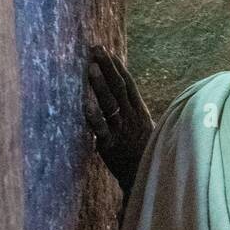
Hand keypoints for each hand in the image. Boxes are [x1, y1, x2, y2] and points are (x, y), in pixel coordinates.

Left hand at [84, 46, 152, 193]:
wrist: (146, 181)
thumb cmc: (144, 156)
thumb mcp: (144, 132)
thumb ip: (132, 116)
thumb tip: (122, 103)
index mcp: (140, 113)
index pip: (129, 85)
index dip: (118, 67)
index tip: (108, 51)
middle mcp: (131, 118)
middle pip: (119, 87)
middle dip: (107, 66)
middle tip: (95, 48)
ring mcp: (121, 130)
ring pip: (110, 102)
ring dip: (100, 83)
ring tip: (90, 66)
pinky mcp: (110, 145)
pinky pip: (101, 128)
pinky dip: (92, 115)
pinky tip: (83, 102)